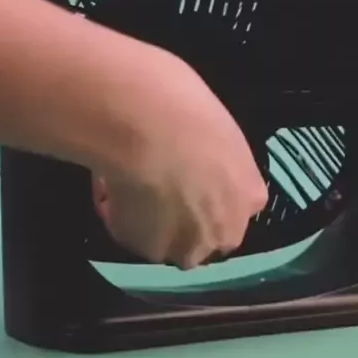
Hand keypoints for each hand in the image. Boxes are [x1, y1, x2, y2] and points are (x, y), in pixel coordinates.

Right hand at [91, 41, 267, 269]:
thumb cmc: (187, 107)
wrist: (148, 124)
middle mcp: (224, 230)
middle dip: (180, 217)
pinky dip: (115, 211)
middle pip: (202, 234)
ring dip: (146, 218)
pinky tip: (108, 179)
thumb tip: (192, 156)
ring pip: (164, 239)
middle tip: (153, 183)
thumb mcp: (216, 128)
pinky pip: (127, 231)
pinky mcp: (144, 250)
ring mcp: (186, 247)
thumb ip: (214, 156)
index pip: (235, 205)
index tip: (186, 174)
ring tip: (122, 177)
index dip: (207, 192)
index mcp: (249, 194)